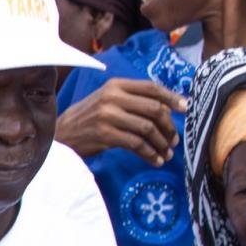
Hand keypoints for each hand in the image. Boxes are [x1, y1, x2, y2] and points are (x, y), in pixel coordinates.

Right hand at [53, 78, 185, 165]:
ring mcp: (108, 115)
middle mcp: (113, 97)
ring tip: (167, 154)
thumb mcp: (108, 100)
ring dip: (162, 143)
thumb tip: (168, 108)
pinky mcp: (105, 134)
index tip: (186, 108)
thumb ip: (133, 100)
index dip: (172, 97)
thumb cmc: (89, 118)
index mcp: (116, 85)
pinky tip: (155, 161)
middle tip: (175, 140)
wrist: (59, 134)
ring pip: (148, 128)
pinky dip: (150, 154)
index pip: (151, 87)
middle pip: (154, 109)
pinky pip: (136, 144)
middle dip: (170, 126)